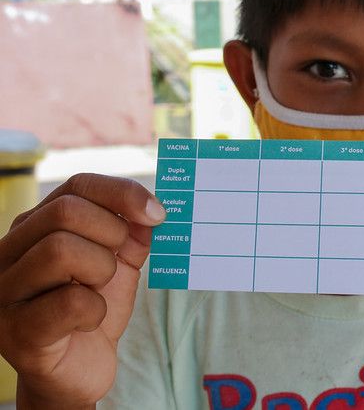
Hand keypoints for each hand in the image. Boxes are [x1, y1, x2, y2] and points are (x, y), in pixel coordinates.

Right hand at [0, 174, 164, 408]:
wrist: (79, 369)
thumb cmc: (94, 308)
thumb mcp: (120, 261)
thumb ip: (133, 232)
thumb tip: (151, 210)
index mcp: (35, 226)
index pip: (77, 186)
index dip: (122, 193)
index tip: (158, 213)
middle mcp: (9, 251)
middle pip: (65, 212)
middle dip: (111, 234)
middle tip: (118, 263)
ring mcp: (5, 291)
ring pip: (61, 249)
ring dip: (101, 271)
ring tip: (97, 291)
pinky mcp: (16, 331)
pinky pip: (69, 301)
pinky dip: (95, 310)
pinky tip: (88, 321)